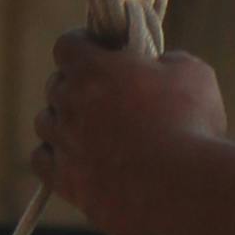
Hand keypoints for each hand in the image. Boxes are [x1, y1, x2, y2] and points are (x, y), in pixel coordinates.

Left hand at [32, 34, 234, 234]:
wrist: (186, 189)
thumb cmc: (193, 125)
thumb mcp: (193, 74)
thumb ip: (167, 62)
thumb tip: (159, 67)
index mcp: (93, 69)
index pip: (67, 45)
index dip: (83, 45)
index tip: (100, 51)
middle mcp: (70, 104)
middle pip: (56, 86)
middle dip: (77, 87)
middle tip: (106, 97)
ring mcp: (65, 145)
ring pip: (46, 124)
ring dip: (65, 123)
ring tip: (93, 133)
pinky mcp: (69, 183)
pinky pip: (42, 162)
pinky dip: (56, 157)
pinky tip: (78, 160)